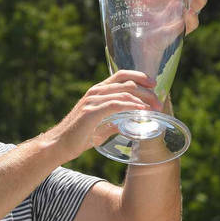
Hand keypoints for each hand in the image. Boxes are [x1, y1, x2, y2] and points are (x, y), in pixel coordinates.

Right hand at [44, 70, 161, 162]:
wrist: (59, 145)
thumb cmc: (79, 137)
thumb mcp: (101, 126)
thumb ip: (115, 121)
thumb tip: (131, 123)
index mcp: (97, 92)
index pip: (121, 75)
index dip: (139, 77)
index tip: (154, 85)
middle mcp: (95, 92)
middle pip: (126, 82)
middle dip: (146, 90)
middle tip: (159, 102)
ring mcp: (92, 100)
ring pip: (123, 92)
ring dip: (143, 99)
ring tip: (155, 108)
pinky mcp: (91, 111)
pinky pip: (116, 104)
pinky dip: (131, 106)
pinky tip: (141, 111)